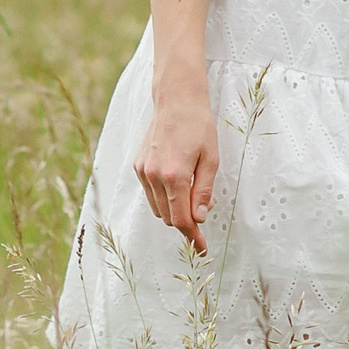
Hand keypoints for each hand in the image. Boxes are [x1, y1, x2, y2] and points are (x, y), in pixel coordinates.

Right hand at [135, 77, 219, 254]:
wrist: (176, 100)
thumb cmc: (198, 126)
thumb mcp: (210, 159)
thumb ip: (203, 191)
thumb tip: (199, 218)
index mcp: (175, 176)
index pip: (182, 219)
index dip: (193, 237)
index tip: (203, 248)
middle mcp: (154, 176)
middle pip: (169, 218)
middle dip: (186, 222)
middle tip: (204, 211)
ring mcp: (143, 171)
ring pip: (157, 209)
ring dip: (174, 211)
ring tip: (192, 193)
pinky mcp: (138, 166)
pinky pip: (150, 194)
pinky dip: (163, 198)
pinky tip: (177, 183)